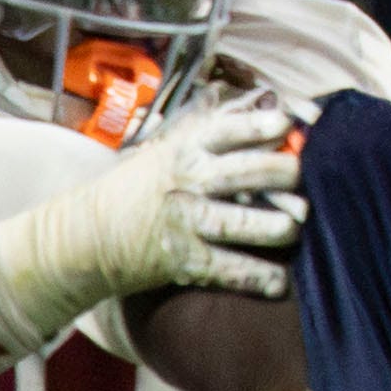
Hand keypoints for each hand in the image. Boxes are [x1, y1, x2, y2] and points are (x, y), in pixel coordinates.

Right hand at [47, 99, 303, 299]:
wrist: (87, 236)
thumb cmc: (139, 188)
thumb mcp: (167, 148)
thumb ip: (213, 131)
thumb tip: (277, 109)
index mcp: (185, 149)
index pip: (232, 129)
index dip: (266, 125)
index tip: (287, 127)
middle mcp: (187, 182)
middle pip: (247, 173)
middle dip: (285, 174)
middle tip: (303, 180)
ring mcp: (184, 222)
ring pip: (241, 223)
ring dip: (278, 227)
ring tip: (294, 229)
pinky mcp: (182, 261)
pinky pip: (229, 269)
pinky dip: (259, 278)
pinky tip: (281, 281)